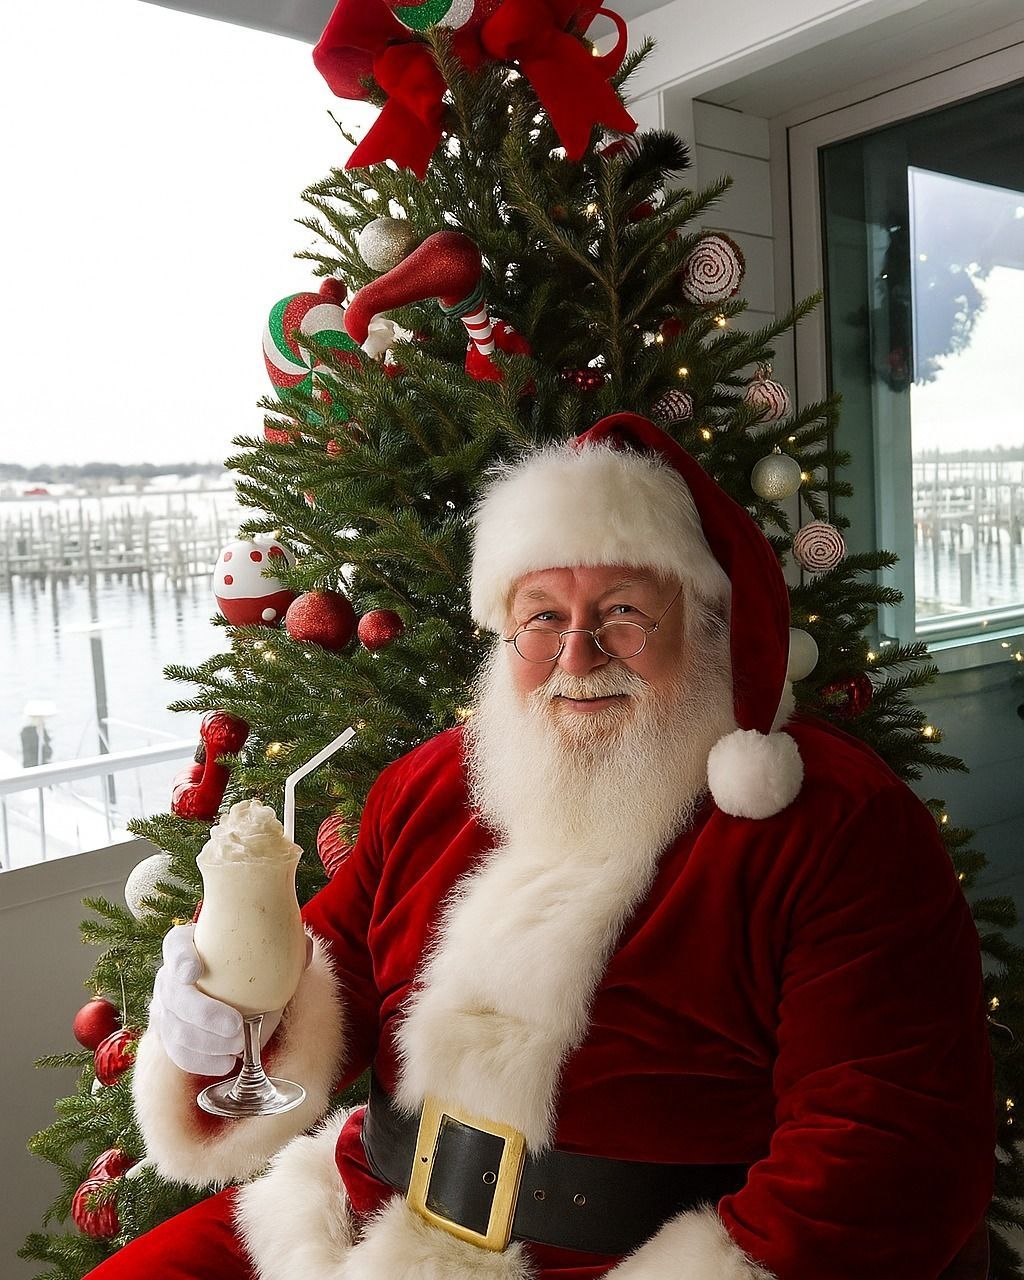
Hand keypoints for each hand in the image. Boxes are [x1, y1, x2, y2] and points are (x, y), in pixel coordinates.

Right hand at [149, 924, 307, 1075]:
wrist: (233, 991)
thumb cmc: (249, 966)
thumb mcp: (265, 952)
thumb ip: (284, 949)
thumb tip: (306, 948)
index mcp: (189, 946)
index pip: (176, 946)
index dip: (179, 959)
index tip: (193, 972)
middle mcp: (170, 976)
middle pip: (174, 995)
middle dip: (203, 1014)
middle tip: (236, 1027)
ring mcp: (165, 1008)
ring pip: (174, 1029)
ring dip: (206, 1044)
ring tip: (238, 1048)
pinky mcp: (169, 1036)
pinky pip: (177, 1054)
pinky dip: (200, 1062)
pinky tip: (226, 1063)